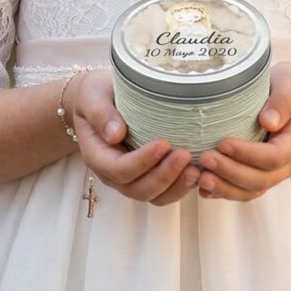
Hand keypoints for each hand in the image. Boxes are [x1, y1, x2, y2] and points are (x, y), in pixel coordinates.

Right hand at [65, 69, 199, 206]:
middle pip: (138, 189)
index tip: (164, 143)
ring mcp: (131, 177)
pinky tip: (198, 172)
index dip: (142, 161)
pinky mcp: (147, 174)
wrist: (97, 97)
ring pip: (153, 196)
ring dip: (175, 186)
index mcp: (98, 156)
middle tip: (185, 155)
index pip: (119, 169)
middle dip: (164, 176)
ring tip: (196, 170)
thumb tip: (115, 134)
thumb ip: (100, 114)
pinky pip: (163, 191)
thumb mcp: (92, 96)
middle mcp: (113, 173)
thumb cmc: (95, 94)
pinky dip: (180, 186)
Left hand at [195, 61, 290, 201]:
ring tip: (200, 177)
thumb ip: (284, 100)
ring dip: (225, 187)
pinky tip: (202, 186)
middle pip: (261, 179)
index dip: (248, 154)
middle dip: (231, 172)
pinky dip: (223, 191)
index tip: (222, 143)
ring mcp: (275, 172)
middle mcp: (289, 162)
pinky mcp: (260, 173)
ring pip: (251, 190)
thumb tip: (268, 122)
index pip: (275, 157)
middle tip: (204, 158)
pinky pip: (243, 190)